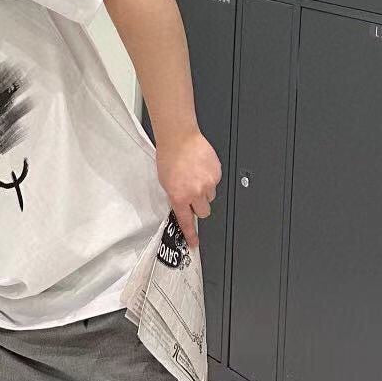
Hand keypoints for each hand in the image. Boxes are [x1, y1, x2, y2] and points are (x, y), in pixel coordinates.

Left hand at [155, 127, 221, 248]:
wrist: (179, 137)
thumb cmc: (168, 155)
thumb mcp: (164, 181)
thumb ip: (175, 195)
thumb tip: (180, 203)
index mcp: (179, 196)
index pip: (186, 221)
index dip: (191, 235)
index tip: (194, 243)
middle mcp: (195, 193)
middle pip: (204, 212)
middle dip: (199, 206)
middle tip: (193, 195)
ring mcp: (208, 183)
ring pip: (211, 196)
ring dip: (204, 191)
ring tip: (195, 176)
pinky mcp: (216, 173)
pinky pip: (215, 182)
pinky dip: (209, 178)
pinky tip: (200, 168)